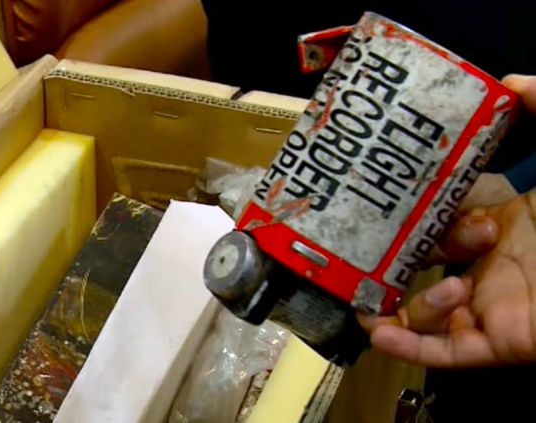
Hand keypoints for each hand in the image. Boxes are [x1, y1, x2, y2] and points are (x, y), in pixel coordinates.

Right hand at [359, 75, 535, 367]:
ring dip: (416, 302)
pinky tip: (380, 331)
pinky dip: (405, 346)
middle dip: (403, 258)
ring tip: (451, 286)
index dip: (413, 216)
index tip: (393, 202)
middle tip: (424, 248)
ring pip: (423, 314)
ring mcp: (490, 307)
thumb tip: (507, 81)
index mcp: (499, 226)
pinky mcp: (499, 342)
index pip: (436, 224)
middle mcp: (487, 269)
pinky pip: (441, 352)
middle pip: (420, 269)